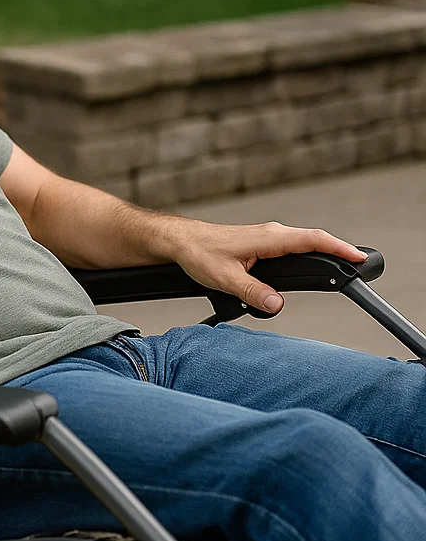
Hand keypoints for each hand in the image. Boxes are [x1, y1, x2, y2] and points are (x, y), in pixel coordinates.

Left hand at [171, 221, 365, 314]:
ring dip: (320, 254)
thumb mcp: (224, 278)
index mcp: (268, 238)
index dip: (338, 248)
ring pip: (301, 245)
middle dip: (338, 251)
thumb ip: (252, 292)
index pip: (312, 240)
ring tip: (341, 267)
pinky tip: (306, 268)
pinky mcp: (261, 245)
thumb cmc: (199, 253)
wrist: (181, 241)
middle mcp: (272, 235)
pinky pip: (290, 250)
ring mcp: (267, 238)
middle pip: (314, 241)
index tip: (358, 257)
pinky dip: (303, 257)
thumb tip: (277, 305)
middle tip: (359, 266)